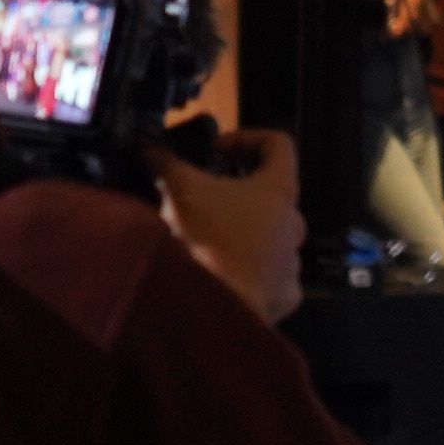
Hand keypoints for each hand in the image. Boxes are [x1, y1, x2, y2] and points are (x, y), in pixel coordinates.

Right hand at [154, 128, 304, 325]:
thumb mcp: (181, 191)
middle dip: (236, 194)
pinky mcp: (285, 295)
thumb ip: (167, 164)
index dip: (247, 139)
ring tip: (203, 244)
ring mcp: (293, 261)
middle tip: (201, 201)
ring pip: (268, 239)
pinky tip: (218, 278)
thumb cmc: (207, 236)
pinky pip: (267, 279)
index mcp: (280, 189)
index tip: (216, 150)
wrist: (216, 305)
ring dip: (241, 236)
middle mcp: (295, 222)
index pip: (279, 145)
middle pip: (270, 197)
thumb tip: (148, 146)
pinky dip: (245, 275)